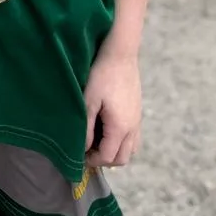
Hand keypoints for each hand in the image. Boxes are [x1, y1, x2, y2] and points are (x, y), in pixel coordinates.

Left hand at [83, 49, 140, 168]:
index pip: (108, 157)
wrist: (120, 54)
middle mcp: (133, 128)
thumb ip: (87, 128)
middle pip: (122, 158)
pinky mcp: (138, 112)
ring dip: (114, 152)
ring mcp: (138, 121)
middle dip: (104, 160)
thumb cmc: (100, 75)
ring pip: (130, 149)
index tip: (78, 155)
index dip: (92, 160)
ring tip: (97, 142)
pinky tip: (108, 130)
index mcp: (120, 127)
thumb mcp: (88, 101)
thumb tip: (84, 148)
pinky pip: (133, 138)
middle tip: (87, 151)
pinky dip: (121, 142)